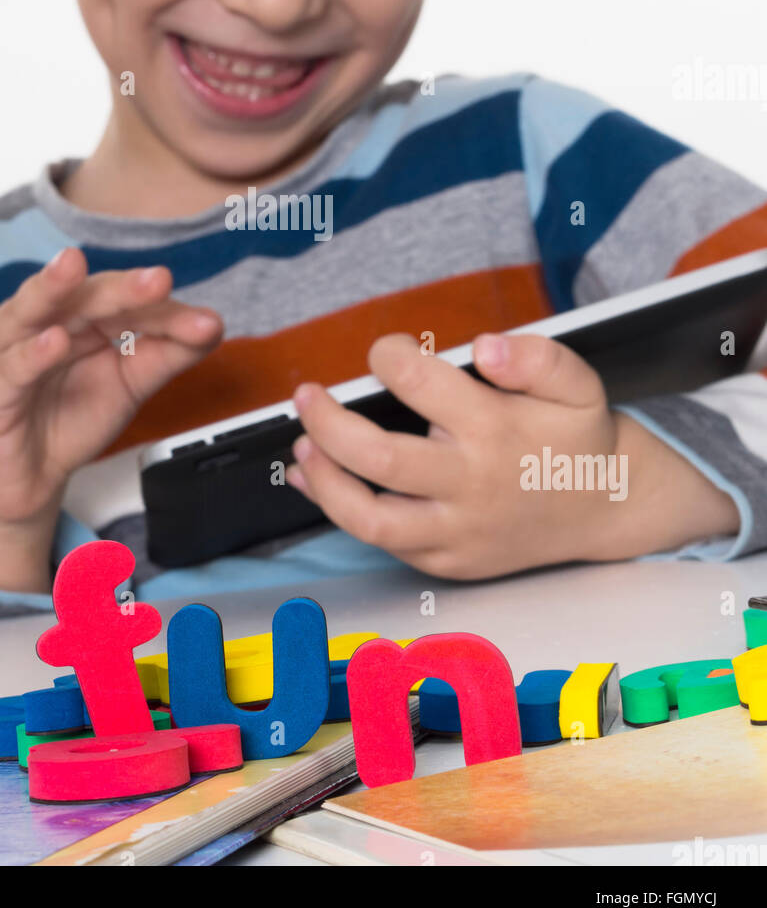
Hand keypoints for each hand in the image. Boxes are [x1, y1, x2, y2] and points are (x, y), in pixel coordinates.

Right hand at [0, 247, 221, 590]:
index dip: (162, 308)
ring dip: (53, 288)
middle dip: (121, 288)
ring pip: (31, 311)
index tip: (205, 324)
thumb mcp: (129, 385)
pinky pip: (11, 368)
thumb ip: (166, 354)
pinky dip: (31, 353)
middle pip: (82, 296)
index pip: (122, 299)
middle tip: (159, 280)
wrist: (26, 484)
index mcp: (77, 314)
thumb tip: (213, 324)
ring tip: (74, 265)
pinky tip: (53, 341)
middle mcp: (41, 320)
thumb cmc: (70, 420)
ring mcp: (8, 349)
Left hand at [285, 332, 738, 578]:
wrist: (606, 509)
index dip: (390, 357)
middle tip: (306, 395)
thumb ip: (538, 357)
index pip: (420, 385)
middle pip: (380, 459)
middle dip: (328, 423)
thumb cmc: (576, 437)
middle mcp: (471, 485)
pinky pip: (383, 544)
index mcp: (495, 430)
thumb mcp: (578, 384)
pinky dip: (341, 512)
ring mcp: (457, 531)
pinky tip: (318, 481)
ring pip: (370, 519)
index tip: (386, 351)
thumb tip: (485, 346)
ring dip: (324, 481)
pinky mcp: (448, 561)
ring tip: (302, 447)